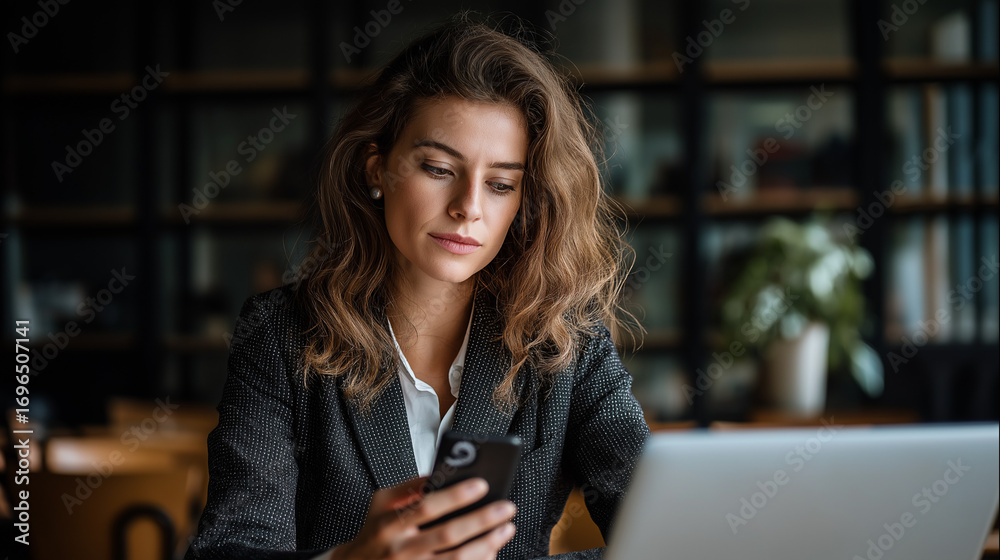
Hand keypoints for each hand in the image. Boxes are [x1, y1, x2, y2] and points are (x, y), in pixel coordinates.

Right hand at [329, 476, 516, 559]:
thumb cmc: (375, 531)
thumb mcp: (381, 503)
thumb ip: (409, 487)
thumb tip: (442, 473)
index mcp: (390, 523)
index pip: (427, 506)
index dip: (456, 495)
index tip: (483, 484)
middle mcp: (400, 549)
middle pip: (447, 534)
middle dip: (481, 520)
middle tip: (507, 508)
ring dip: (486, 545)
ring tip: (506, 529)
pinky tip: (491, 552)